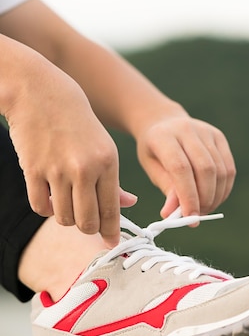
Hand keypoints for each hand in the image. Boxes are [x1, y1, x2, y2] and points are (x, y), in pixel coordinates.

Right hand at [5, 53, 135, 245]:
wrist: (41, 93)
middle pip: (87, 222)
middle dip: (88, 228)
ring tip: (68, 204)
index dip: (111, 232)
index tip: (112, 243)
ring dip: (67, 218)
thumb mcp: (104, 147)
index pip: (111, 210)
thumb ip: (114, 180)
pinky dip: (46, 208)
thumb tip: (128, 205)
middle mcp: (84, 168)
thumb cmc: (78, 122)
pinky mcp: (32, 170)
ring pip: (63, 218)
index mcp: (108, 162)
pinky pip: (40, 207)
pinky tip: (50, 197)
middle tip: (87, 224)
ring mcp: (56, 170)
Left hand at [136, 116, 235, 217]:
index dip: (188, 195)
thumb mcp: (152, 168)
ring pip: (220, 170)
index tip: (190, 217)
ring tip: (205, 209)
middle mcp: (187, 129)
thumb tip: (173, 214)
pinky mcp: (220, 137)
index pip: (180, 168)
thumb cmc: (156, 150)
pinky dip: (224, 188)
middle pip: (205, 169)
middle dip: (204, 198)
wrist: (165, 122)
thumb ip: (166, 189)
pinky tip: (215, 198)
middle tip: (198, 216)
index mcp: (164, 136)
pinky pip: (229, 168)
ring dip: (216, 196)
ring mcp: (206, 131)